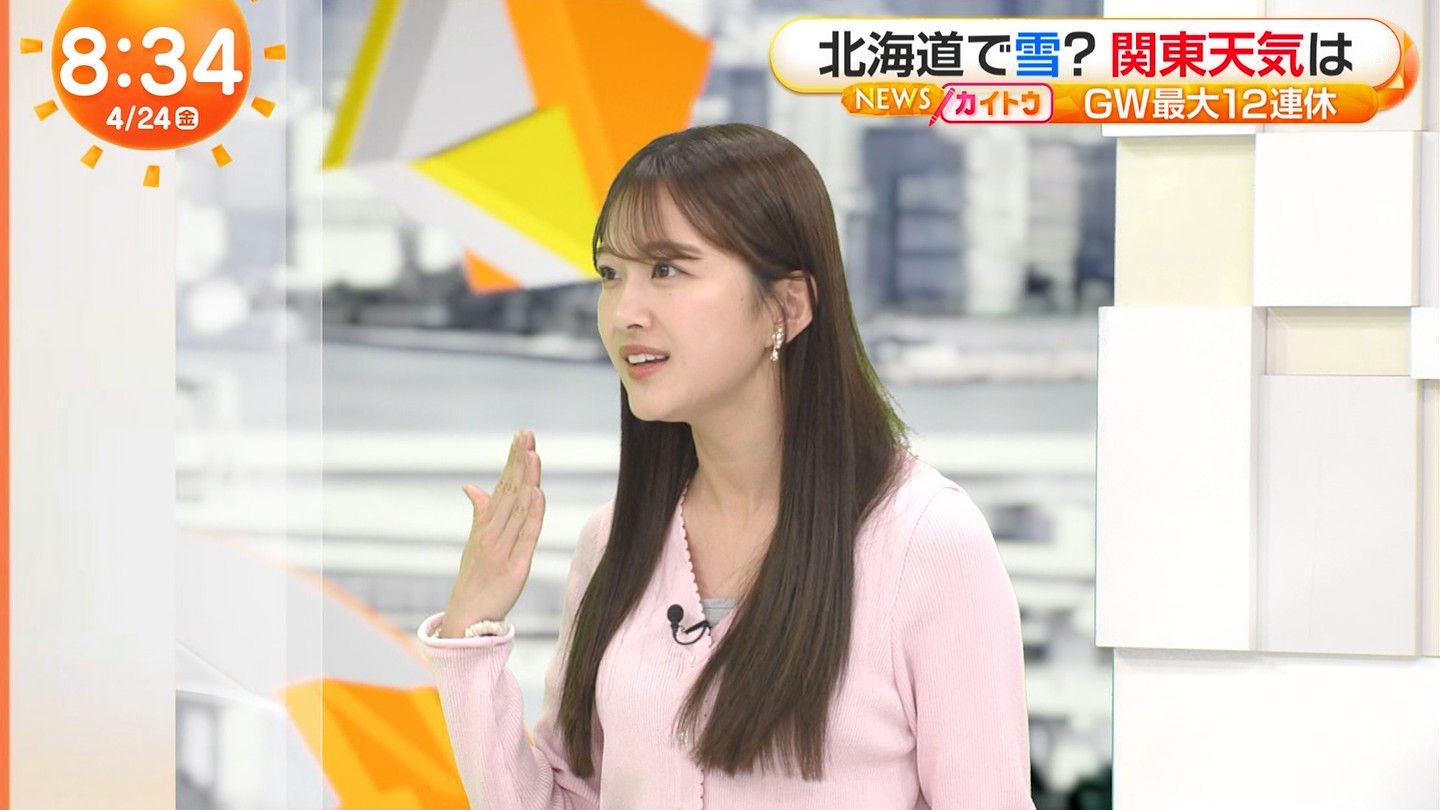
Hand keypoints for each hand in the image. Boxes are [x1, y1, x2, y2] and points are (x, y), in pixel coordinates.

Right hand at [440, 430, 544, 637]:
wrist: (467, 618)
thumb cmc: (474, 579)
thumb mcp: (474, 543)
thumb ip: (479, 513)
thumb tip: (471, 486)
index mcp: (485, 525)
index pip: (502, 486)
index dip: (512, 461)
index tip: (520, 437)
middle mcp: (492, 533)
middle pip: (509, 491)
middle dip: (519, 461)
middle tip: (526, 434)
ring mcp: (503, 549)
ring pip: (517, 508)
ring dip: (526, 480)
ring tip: (532, 453)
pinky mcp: (515, 567)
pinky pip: (526, 536)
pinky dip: (532, 514)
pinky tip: (537, 493)